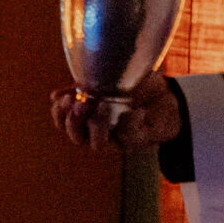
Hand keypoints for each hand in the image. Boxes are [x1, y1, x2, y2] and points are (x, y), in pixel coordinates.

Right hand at [51, 72, 181, 152]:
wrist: (168, 94)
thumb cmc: (136, 85)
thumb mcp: (107, 78)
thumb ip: (83, 86)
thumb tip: (54, 96)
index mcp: (89, 117)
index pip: (65, 124)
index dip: (58, 115)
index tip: (61, 98)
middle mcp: (101, 132)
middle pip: (77, 138)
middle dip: (73, 123)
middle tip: (78, 104)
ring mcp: (119, 138)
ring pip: (98, 144)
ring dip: (96, 126)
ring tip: (102, 105)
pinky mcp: (139, 141)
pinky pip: (129, 137)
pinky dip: (130, 123)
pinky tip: (136, 110)